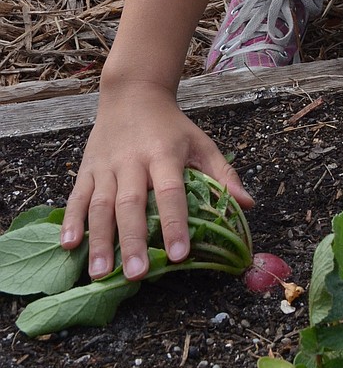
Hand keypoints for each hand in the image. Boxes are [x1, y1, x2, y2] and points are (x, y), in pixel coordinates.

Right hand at [60, 81, 252, 281]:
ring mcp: (106, 165)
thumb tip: (248, 204)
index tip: (179, 254)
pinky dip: (72, 221)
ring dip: (100, 240)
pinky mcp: (87, 168)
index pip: (171, 191)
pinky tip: (69, 246)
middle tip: (136, 274)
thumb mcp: (201, 142)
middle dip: (133, 240)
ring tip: (100, 273)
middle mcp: (133, 160)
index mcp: (164, 154)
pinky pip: (77, 196)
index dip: (175, 223)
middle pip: (131, 203)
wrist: (133, 93)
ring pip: (100, 205)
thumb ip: (223, 174)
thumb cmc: (171, 127)